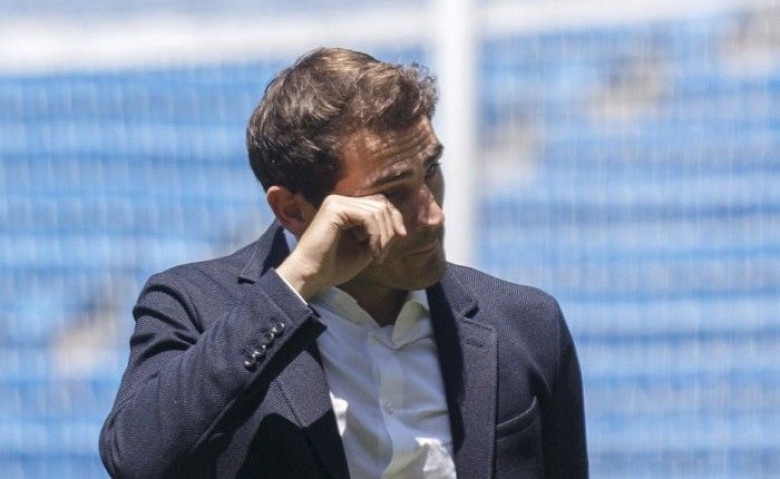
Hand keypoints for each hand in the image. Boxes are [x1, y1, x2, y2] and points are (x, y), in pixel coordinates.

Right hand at [276, 194, 405, 299]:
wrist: (310, 276)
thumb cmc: (333, 266)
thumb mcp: (364, 249)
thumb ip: (379, 235)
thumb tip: (399, 228)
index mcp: (346, 208)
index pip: (379, 203)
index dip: (394, 218)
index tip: (401, 237)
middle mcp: (341, 200)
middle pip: (381, 204)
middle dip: (391, 228)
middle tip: (384, 252)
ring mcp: (337, 202)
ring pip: (377, 210)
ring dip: (384, 235)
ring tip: (377, 255)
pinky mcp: (335, 208)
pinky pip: (368, 217)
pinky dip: (376, 235)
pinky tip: (372, 251)